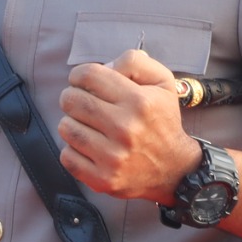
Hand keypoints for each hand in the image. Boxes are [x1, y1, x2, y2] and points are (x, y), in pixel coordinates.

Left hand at [58, 47, 198, 204]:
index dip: (79, 75)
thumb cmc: (163, 121)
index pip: (88, 75)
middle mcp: (125, 128)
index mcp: (139, 102)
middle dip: (72, 97)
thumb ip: (135, 62)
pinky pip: (67, 156)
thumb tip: (104, 66)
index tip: (84, 83)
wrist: (175, 169)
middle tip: (83, 104)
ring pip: (65, 128)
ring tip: (89, 127)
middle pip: (71, 100)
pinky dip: (73, 150)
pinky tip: (90, 148)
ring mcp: (113, 157)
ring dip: (72, 124)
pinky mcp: (102, 179)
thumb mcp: (162, 83)